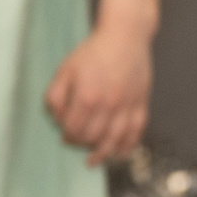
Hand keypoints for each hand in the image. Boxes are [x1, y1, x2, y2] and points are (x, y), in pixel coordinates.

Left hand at [47, 0, 157, 167]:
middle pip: (94, 137)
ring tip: (94, 160)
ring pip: (116, 140)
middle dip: (82, 143)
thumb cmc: (92, 52)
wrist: (125, 36)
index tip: (65, 135)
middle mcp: (109, 104)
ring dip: (104, 153)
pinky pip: (136, 131)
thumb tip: (57, 119)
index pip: (74, 130)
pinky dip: (128, 146)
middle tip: (77, 141)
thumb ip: (55, 96)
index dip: (67, 136)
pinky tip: (120, 153)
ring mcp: (127, 104)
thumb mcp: (65, 69)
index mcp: (87, 96)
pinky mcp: (141, 102)